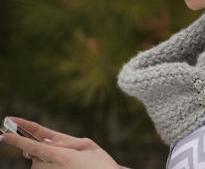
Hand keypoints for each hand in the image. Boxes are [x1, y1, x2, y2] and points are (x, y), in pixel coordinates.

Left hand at [0, 117, 127, 168]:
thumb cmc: (101, 163)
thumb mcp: (87, 145)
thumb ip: (66, 141)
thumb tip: (46, 143)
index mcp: (63, 154)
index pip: (34, 144)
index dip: (17, 138)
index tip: (4, 133)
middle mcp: (55, 166)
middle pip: (35, 154)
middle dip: (39, 150)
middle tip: (58, 150)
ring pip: (39, 165)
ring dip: (46, 161)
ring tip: (70, 163)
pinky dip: (51, 167)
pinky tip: (67, 167)